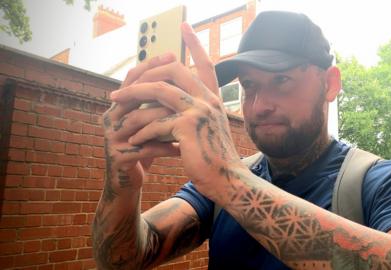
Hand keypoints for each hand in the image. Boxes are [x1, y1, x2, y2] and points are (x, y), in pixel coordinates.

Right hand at [102, 54, 182, 191]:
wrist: (128, 183)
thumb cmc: (143, 149)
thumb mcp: (150, 123)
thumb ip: (156, 102)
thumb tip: (179, 74)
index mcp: (119, 106)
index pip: (134, 77)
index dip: (151, 64)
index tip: (173, 54)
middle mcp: (111, 118)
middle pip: (136, 94)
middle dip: (162, 88)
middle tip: (185, 83)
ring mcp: (112, 138)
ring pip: (142, 121)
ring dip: (167, 120)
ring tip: (190, 117)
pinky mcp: (118, 157)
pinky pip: (147, 148)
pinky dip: (167, 147)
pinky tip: (183, 148)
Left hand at [109, 23, 245, 197]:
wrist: (229, 180)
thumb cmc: (216, 157)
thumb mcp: (210, 129)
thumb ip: (198, 111)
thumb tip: (174, 102)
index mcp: (214, 98)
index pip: (206, 63)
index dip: (195, 43)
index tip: (185, 26)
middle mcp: (209, 99)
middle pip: (173, 68)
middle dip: (143, 74)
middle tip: (121, 88)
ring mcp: (199, 111)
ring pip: (159, 90)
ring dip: (133, 98)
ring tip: (115, 107)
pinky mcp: (188, 128)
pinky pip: (155, 122)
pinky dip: (140, 132)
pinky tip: (133, 141)